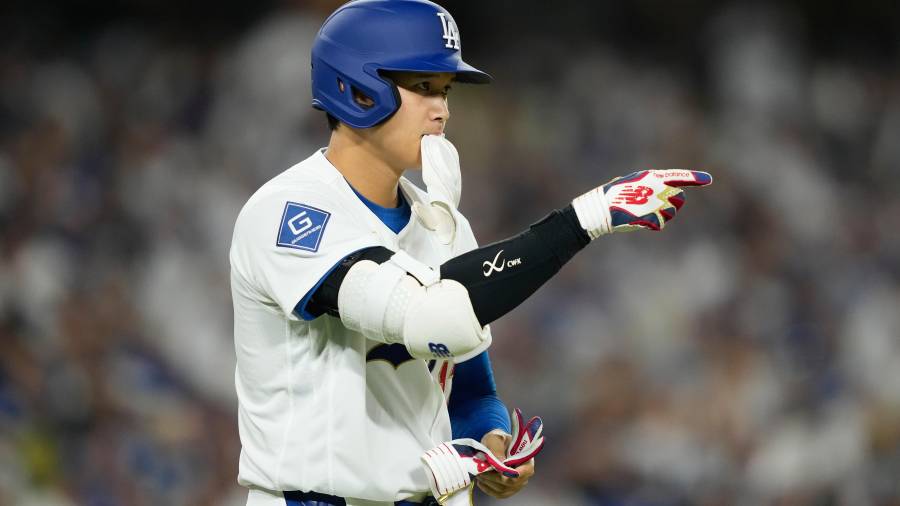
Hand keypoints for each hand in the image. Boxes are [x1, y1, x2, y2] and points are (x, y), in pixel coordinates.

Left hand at [476, 430, 534, 498]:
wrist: (495, 444)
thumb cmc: (497, 439)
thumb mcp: (495, 438)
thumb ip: (496, 448)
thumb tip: (499, 463)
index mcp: (526, 459)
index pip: (522, 473)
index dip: (509, 475)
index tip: (493, 471)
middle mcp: (525, 473)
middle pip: (511, 483)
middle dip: (494, 479)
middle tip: (480, 473)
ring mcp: (518, 482)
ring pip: (504, 490)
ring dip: (490, 484)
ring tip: (479, 475)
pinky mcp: (509, 488)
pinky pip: (500, 494)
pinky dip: (489, 490)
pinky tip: (482, 483)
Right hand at [572, 169, 712, 238]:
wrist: (600, 209)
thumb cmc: (613, 194)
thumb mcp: (632, 181)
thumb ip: (650, 183)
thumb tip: (661, 190)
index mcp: (653, 176)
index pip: (679, 176)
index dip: (695, 177)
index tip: (708, 179)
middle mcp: (659, 189)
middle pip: (679, 198)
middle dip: (672, 203)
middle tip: (654, 204)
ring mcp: (656, 204)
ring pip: (671, 213)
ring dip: (661, 215)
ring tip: (642, 212)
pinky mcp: (652, 218)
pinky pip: (660, 224)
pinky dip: (651, 224)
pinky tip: (639, 221)